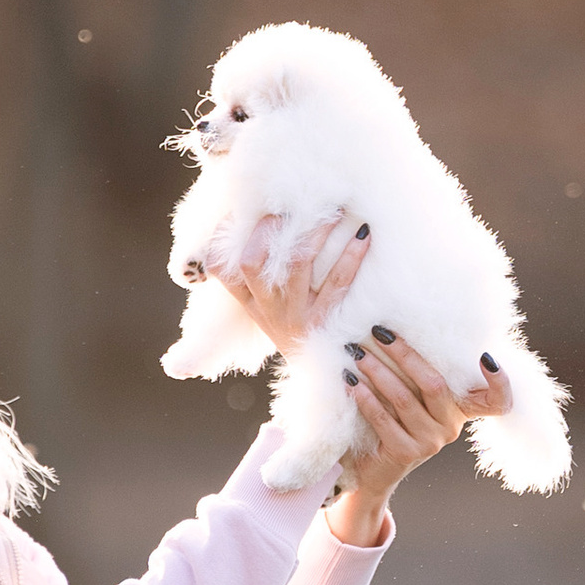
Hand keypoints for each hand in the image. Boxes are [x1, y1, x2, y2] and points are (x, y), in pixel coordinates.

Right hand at [207, 211, 369, 359]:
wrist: (316, 375)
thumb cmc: (292, 329)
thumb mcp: (266, 312)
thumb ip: (260, 279)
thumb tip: (265, 225)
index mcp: (249, 304)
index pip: (221, 271)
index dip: (223, 241)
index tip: (237, 215)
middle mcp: (267, 310)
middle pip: (252, 264)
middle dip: (267, 230)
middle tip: (291, 209)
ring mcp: (295, 317)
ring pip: (297, 266)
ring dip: (315, 232)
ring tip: (334, 210)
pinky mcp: (325, 323)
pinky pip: (338, 284)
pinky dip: (351, 256)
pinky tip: (363, 235)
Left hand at [327, 328, 509, 545]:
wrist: (374, 470)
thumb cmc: (395, 422)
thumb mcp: (415, 399)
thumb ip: (420, 375)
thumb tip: (399, 328)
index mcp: (460, 410)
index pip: (496, 402)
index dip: (500, 382)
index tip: (486, 357)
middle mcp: (451, 427)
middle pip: (434, 383)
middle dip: (404, 354)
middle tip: (380, 332)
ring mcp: (429, 442)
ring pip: (404, 398)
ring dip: (377, 371)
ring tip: (356, 353)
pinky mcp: (405, 453)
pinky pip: (383, 418)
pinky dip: (365, 397)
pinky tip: (350, 382)